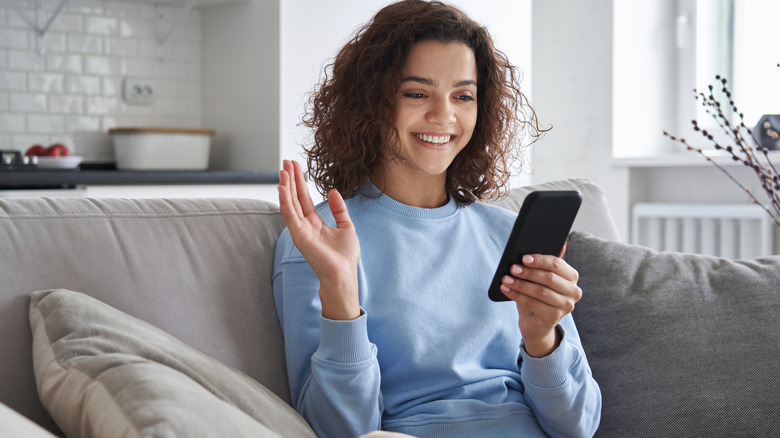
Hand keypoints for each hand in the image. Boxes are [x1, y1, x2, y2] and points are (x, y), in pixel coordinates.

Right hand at [278, 160, 360, 319]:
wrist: (344, 274)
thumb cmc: (345, 256)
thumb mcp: (346, 226)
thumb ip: (339, 209)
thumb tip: (333, 191)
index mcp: (315, 223)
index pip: (304, 198)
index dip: (300, 182)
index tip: (296, 166)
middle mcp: (305, 225)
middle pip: (295, 197)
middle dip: (290, 180)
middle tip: (285, 162)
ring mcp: (300, 230)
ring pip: (290, 204)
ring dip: (285, 186)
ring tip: (283, 170)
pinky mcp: (299, 236)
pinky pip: (289, 215)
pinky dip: (285, 201)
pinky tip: (282, 187)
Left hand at [500, 248, 581, 356]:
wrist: (535, 323)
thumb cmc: (537, 295)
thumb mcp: (540, 278)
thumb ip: (544, 262)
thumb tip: (557, 243)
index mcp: (572, 276)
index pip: (557, 264)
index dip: (540, 260)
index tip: (523, 258)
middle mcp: (574, 291)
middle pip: (549, 278)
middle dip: (528, 272)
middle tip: (512, 268)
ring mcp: (566, 306)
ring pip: (540, 292)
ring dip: (520, 284)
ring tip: (505, 279)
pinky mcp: (554, 317)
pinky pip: (533, 304)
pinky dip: (517, 295)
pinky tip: (506, 290)